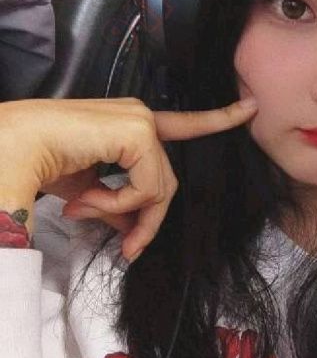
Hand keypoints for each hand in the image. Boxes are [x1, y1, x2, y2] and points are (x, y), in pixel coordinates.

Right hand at [0, 97, 257, 259]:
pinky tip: (86, 201)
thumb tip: (135, 231)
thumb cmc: (37, 165)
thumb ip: (118, 207)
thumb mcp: (88, 193)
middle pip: (167, 182)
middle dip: (149, 220)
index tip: (250, 108)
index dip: (218, 117)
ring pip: (160, 188)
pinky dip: (119, 204)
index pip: (184, 123)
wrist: (7, 150)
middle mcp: (140, 116)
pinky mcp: (138, 131)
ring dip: (123, 212)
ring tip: (82, 211)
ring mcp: (140, 121)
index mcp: (129, 123)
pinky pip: (147, 186)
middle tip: (126, 249)